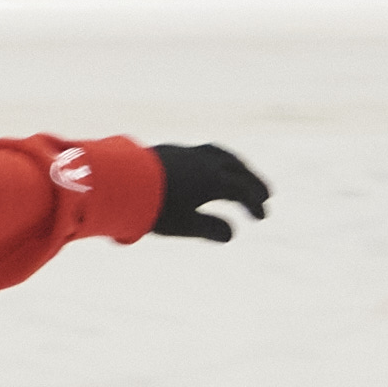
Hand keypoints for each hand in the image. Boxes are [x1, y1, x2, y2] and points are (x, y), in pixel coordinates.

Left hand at [149, 143, 268, 239]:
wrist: (122, 181)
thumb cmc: (155, 207)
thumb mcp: (184, 224)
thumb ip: (209, 229)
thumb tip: (230, 235)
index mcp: (214, 181)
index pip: (243, 191)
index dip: (255, 204)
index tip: (261, 216)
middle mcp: (206, 163)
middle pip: (238, 169)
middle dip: (253, 182)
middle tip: (265, 194)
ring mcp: (189, 153)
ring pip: (222, 156)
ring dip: (237, 166)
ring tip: (242, 175)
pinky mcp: (174, 151)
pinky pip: (205, 153)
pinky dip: (217, 161)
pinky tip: (209, 167)